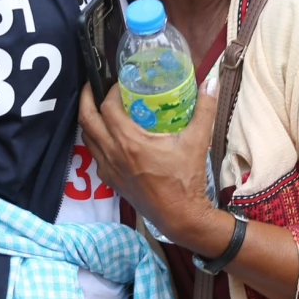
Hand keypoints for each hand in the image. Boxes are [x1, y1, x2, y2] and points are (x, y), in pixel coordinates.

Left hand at [78, 77, 220, 246]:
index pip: (108, 107)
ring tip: (99, 107)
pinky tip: (108, 136)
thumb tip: (211, 82)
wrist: (180, 216)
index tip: (121, 82)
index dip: (111, 91)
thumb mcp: (197, 141)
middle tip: (93, 84)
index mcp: (130, 142)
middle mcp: (113, 154)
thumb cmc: (186, 179)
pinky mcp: (111, 181)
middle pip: (87, 120)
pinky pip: (94, 154)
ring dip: (89, 120)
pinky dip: (95, 140)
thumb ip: (204, 109)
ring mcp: (109, 169)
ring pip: (87, 138)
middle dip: (87, 99)